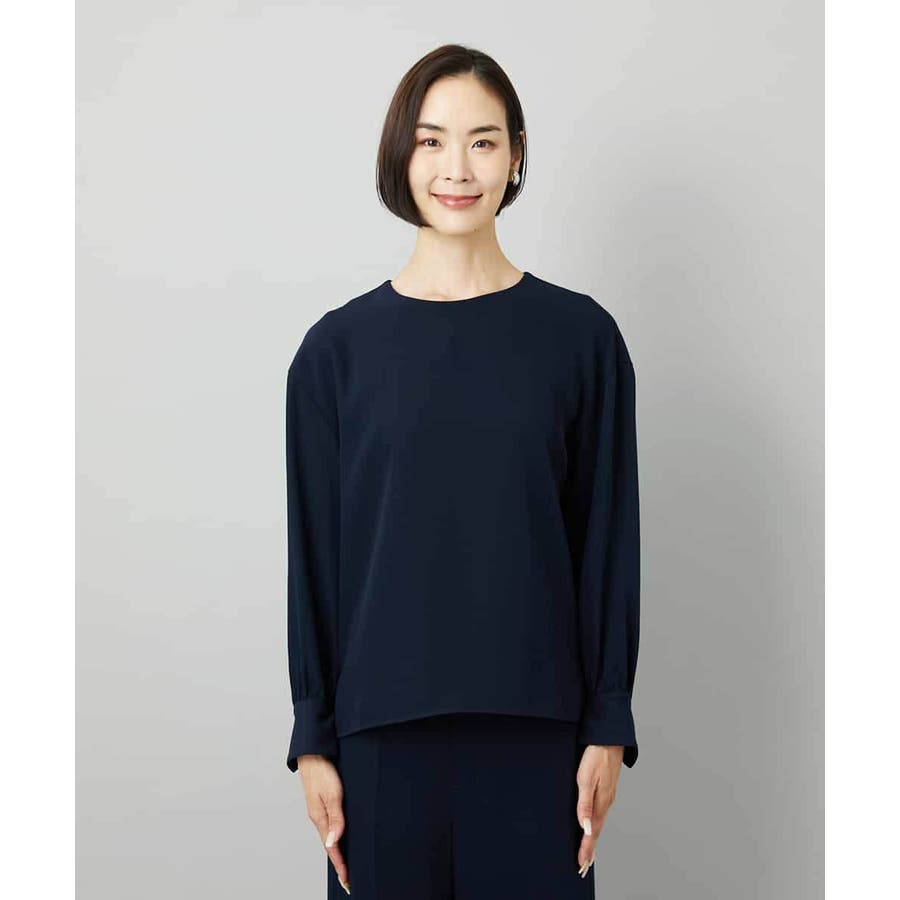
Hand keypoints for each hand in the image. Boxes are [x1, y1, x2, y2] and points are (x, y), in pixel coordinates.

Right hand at [297, 754, 350, 893]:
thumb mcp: (333, 794)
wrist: (313, 753)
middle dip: (338, 862)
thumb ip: (335, 818)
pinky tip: (340, 838)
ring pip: (329, 836)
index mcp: (319, 818)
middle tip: (347, 879)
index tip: (346, 880)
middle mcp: (318, 817)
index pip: (331, 847)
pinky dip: (335, 837)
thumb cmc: (323, 771)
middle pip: (329, 845)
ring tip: (345, 863)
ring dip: (337, 850)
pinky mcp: (322, 803)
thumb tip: (333, 842)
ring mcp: (319, 810)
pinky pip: (329, 825)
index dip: (339, 864)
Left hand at [574, 745, 623, 876]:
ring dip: (593, 840)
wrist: (609, 738)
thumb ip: (585, 803)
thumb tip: (586, 827)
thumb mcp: (586, 778)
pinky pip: (600, 814)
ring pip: (599, 823)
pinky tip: (593, 827)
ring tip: (588, 853)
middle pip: (597, 831)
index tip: (582, 864)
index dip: (587, 849)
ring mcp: (607, 796)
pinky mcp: (606, 790)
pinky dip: (596, 826)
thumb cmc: (596, 756)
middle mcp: (606, 802)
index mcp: (601, 802)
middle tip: (584, 866)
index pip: (593, 832)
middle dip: (590, 850)